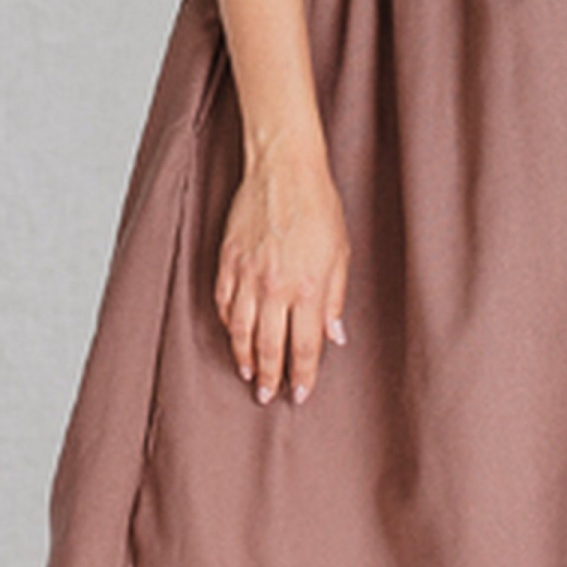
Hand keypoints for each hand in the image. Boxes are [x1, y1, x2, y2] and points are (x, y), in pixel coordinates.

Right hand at [214, 138, 350, 406]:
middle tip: (269, 396)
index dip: (303, 374)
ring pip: (242, 331)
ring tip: (249, 375)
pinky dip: (229, 324)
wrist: (283, 169)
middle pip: (270, 347)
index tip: (301, 393)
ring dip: (245, 357)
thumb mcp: (341, 253)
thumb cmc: (318, 206)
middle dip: (271, 376)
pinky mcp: (227, 261)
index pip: (305, 346)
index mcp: (308, 288)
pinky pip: (225, 304)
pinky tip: (234, 334)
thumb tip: (335, 335)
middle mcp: (275, 288)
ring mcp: (247, 276)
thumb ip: (335, 298)